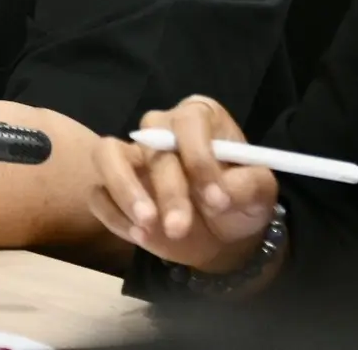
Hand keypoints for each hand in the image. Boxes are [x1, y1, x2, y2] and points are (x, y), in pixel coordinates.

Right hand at [89, 96, 278, 273]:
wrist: (220, 233)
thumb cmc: (239, 201)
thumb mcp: (260, 194)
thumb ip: (249, 186)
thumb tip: (223, 192)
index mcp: (198, 119)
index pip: (189, 122)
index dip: (200, 157)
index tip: (217, 198)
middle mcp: (159, 128)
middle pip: (150, 145)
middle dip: (167, 190)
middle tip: (180, 227)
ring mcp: (130, 155)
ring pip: (106, 154)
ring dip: (123, 189)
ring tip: (145, 225)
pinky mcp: (110, 184)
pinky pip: (97, 192)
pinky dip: (115, 216)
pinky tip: (141, 237)